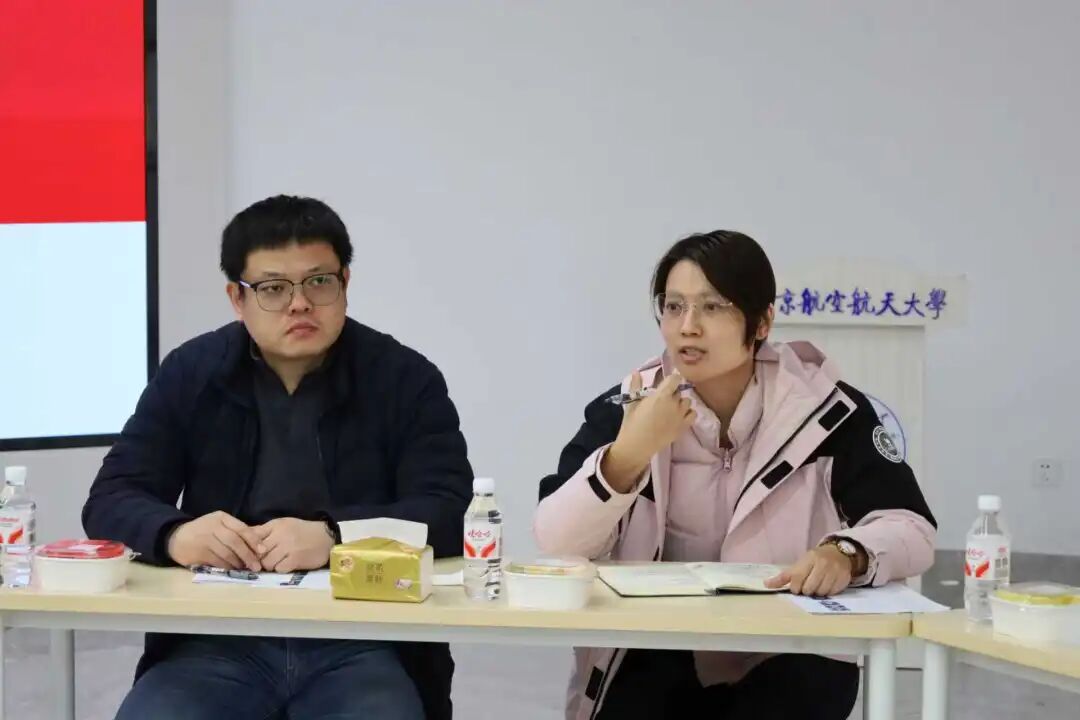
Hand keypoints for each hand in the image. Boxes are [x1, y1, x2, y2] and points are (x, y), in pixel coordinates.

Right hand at [167, 511, 264, 571]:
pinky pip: (217, 561)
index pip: (241, 528)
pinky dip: (227, 567)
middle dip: (248, 555)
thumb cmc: (204, 532)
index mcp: (221, 518)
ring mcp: (204, 539)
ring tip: (245, 569)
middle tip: (256, 566)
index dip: (254, 540)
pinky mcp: (198, 552)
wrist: (176, 537)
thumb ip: (235, 532)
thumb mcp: (219, 525)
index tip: (263, 551)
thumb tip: (257, 547)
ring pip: (226, 553)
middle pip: (235, 541)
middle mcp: (213, 526)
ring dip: (238, 563)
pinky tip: (232, 570)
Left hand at [254, 518, 334, 572]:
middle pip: (258, 553)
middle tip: (262, 561)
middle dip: (258, 559)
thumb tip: (244, 538)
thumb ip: (264, 531)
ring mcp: (289, 548)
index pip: (253, 536)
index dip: (248, 547)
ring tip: (276, 563)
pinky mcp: (296, 560)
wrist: (326, 537)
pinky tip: (286, 565)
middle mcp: (281, 535)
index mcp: (276, 525)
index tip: (249, 552)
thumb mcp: (283, 524)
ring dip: (269, 566)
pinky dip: (280, 569)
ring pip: (267, 563)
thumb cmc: (302, 531)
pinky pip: (279, 569)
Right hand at [602, 372, 694, 492]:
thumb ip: (635, 386)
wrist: (637, 446)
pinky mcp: (684, 427)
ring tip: (671, 409)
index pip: (675, 379)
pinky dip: (688, 413)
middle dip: (672, 393)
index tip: (667, 383)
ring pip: (687, 402)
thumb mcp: (632, 403)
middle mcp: (674, 403)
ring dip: (680, 403)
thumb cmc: (632, 423)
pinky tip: (679, 416)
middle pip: (679, 391)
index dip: (672, 379)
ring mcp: (680, 416)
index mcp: (661, 395)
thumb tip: (636, 372)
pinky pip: (693, 414)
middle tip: (663, 400)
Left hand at [765, 545, 854, 596]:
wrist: (838, 553)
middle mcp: (823, 564)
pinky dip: (827, 593)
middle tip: (806, 587)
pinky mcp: (844, 579)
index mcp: (809, 558)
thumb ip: (783, 576)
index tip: (796, 587)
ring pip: (821, 593)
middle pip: (809, 588)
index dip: (794, 587)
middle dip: (805, 591)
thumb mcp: (799, 565)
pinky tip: (826, 587)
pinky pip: (832, 593)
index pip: (797, 578)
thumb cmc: (814, 561)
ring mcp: (835, 571)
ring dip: (817, 593)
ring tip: (816, 586)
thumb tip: (765, 584)